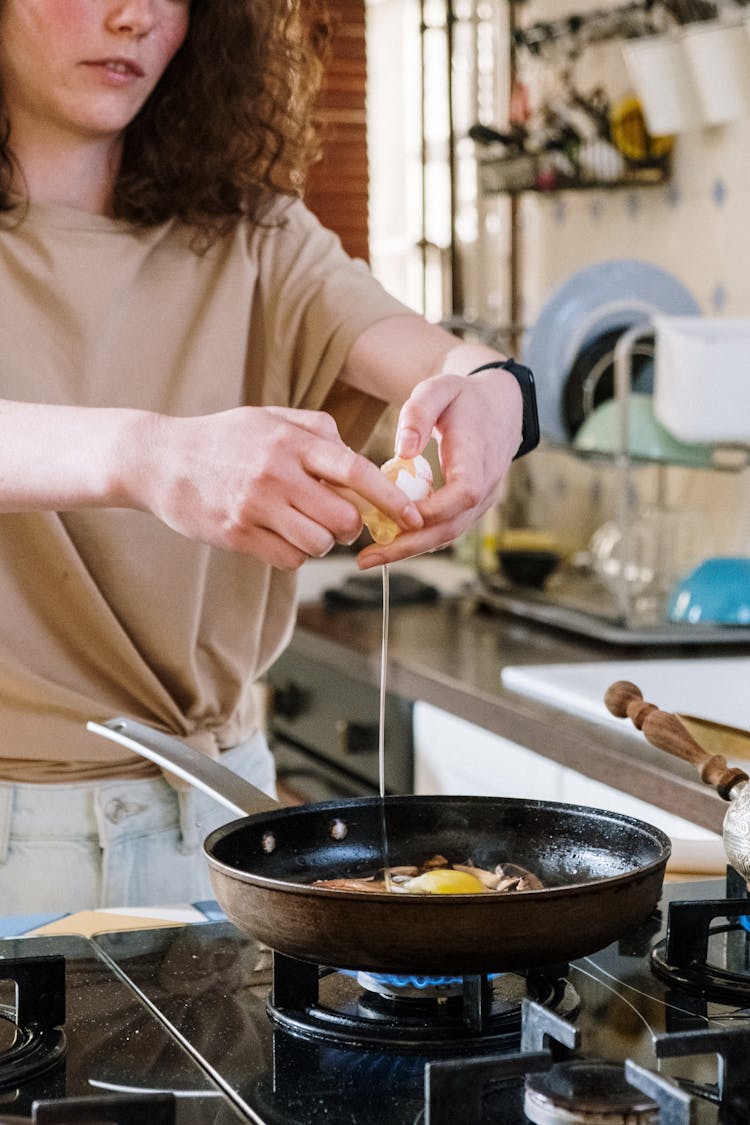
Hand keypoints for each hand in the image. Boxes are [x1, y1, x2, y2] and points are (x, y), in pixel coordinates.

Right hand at [133, 406, 423, 568]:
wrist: (159, 459)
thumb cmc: (223, 438)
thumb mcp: (269, 417)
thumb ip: (316, 430)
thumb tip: (357, 454)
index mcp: (290, 441)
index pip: (355, 471)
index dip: (390, 498)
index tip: (412, 517)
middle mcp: (276, 473)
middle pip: (343, 516)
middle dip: (351, 525)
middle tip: (340, 519)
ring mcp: (255, 506)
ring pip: (319, 542)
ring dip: (321, 541)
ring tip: (303, 526)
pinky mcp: (237, 533)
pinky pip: (288, 558)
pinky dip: (294, 554)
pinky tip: (279, 536)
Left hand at [356, 366, 521, 567]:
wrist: (499, 408)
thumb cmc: (463, 397)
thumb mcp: (438, 389)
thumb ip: (418, 413)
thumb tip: (402, 451)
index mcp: (479, 456)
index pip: (463, 493)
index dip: (432, 511)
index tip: (394, 517)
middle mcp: (486, 486)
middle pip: (452, 527)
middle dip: (410, 546)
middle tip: (368, 558)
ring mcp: (482, 501)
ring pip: (449, 534)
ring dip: (411, 548)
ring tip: (371, 557)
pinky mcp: (472, 508)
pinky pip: (447, 528)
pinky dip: (419, 538)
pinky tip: (389, 541)